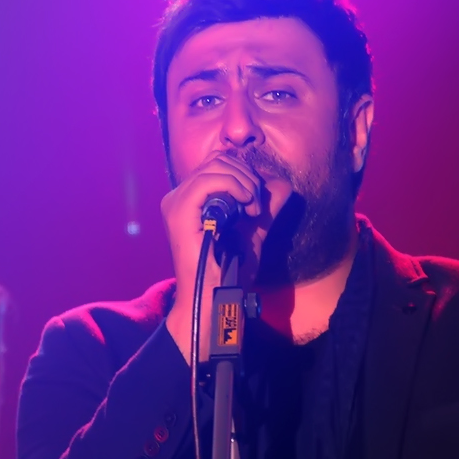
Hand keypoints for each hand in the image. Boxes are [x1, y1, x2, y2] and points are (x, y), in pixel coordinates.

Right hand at [161, 151, 291, 363]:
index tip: (258, 202)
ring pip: (216, 165)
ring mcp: (176, 203)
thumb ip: (266, 208)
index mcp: (191, 199)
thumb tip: (282, 184)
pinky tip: (246, 207)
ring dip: (244, 183)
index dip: (245, 174)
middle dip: (247, 176)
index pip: (219, 163)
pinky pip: (209, 180)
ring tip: (253, 210)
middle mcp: (179, 197)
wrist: (216, 298)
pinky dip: (234, 186)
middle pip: (218, 160)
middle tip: (258, 206)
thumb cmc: (229, 272)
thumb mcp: (254, 233)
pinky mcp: (179, 211)